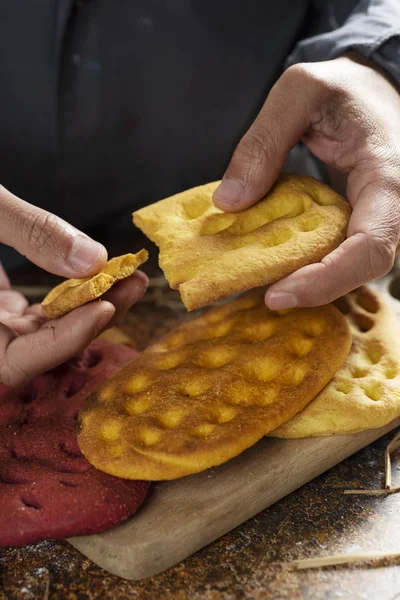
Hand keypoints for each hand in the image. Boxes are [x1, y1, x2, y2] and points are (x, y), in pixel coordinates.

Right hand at [0, 185, 147, 385]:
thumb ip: (29, 231)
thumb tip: (92, 259)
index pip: (14, 363)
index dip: (60, 343)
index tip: (102, 309)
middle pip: (41, 347)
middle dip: (92, 318)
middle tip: (134, 283)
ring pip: (46, 329)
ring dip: (89, 304)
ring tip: (129, 274)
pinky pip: (40, 311)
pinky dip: (71, 293)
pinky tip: (98, 271)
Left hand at [213, 53, 399, 308]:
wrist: (372, 90)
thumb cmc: (343, 87)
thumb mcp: (300, 91)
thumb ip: (263, 142)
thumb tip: (228, 203)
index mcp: (390, 178)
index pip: (371, 247)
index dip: (327, 280)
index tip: (276, 295)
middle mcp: (393, 208)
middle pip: (362, 270)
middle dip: (311, 289)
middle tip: (261, 297)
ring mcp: (379, 219)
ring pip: (350, 267)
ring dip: (307, 280)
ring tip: (258, 282)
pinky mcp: (360, 223)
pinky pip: (338, 253)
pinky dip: (306, 263)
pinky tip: (272, 262)